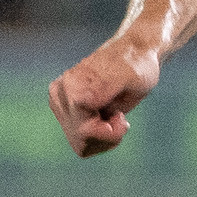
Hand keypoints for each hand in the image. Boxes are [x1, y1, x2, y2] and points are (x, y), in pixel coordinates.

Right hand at [49, 37, 161, 158]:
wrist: (133, 52)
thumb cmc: (137, 65)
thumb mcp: (132, 77)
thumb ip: (106, 89)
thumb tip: (82, 102)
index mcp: (73, 87)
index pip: (85, 131)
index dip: (109, 133)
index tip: (123, 119)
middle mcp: (60, 94)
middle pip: (81, 141)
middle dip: (107, 136)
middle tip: (120, 117)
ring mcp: (59, 102)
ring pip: (79, 144)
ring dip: (103, 137)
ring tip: (113, 116)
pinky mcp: (62, 109)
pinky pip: (79, 141)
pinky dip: (98, 137)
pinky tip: (106, 119)